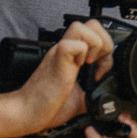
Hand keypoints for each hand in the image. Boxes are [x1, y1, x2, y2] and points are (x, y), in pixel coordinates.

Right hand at [9, 20, 115, 135]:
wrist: (27, 113)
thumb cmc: (47, 105)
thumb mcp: (80, 99)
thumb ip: (95, 94)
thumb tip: (109, 99)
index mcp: (72, 57)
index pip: (95, 33)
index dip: (106, 49)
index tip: (103, 72)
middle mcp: (66, 51)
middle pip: (91, 23)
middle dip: (104, 42)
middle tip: (99, 64)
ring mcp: (60, 54)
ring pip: (81, 27)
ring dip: (94, 45)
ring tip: (89, 64)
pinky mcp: (56, 60)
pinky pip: (72, 44)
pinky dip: (82, 54)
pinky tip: (79, 69)